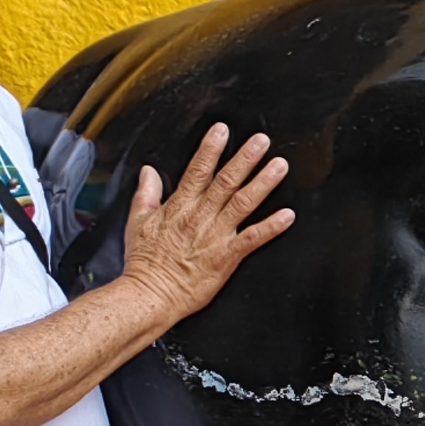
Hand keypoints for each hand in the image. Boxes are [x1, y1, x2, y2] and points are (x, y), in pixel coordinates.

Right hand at [121, 124, 294, 324]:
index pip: (197, 170)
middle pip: (225, 181)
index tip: (223, 130)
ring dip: (262, 183)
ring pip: (242, 203)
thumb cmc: (144, 263)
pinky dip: (271, 227)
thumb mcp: (137, 221)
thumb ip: (146, 194)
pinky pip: (252, 239)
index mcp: (179, 207)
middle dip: (245, 159)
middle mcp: (200, 217)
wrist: (150, 295)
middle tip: (261, 141)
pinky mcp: (226, 258)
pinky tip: (287, 215)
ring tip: (279, 166)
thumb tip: (148, 172)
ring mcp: (215, 236)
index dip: (211, 148)